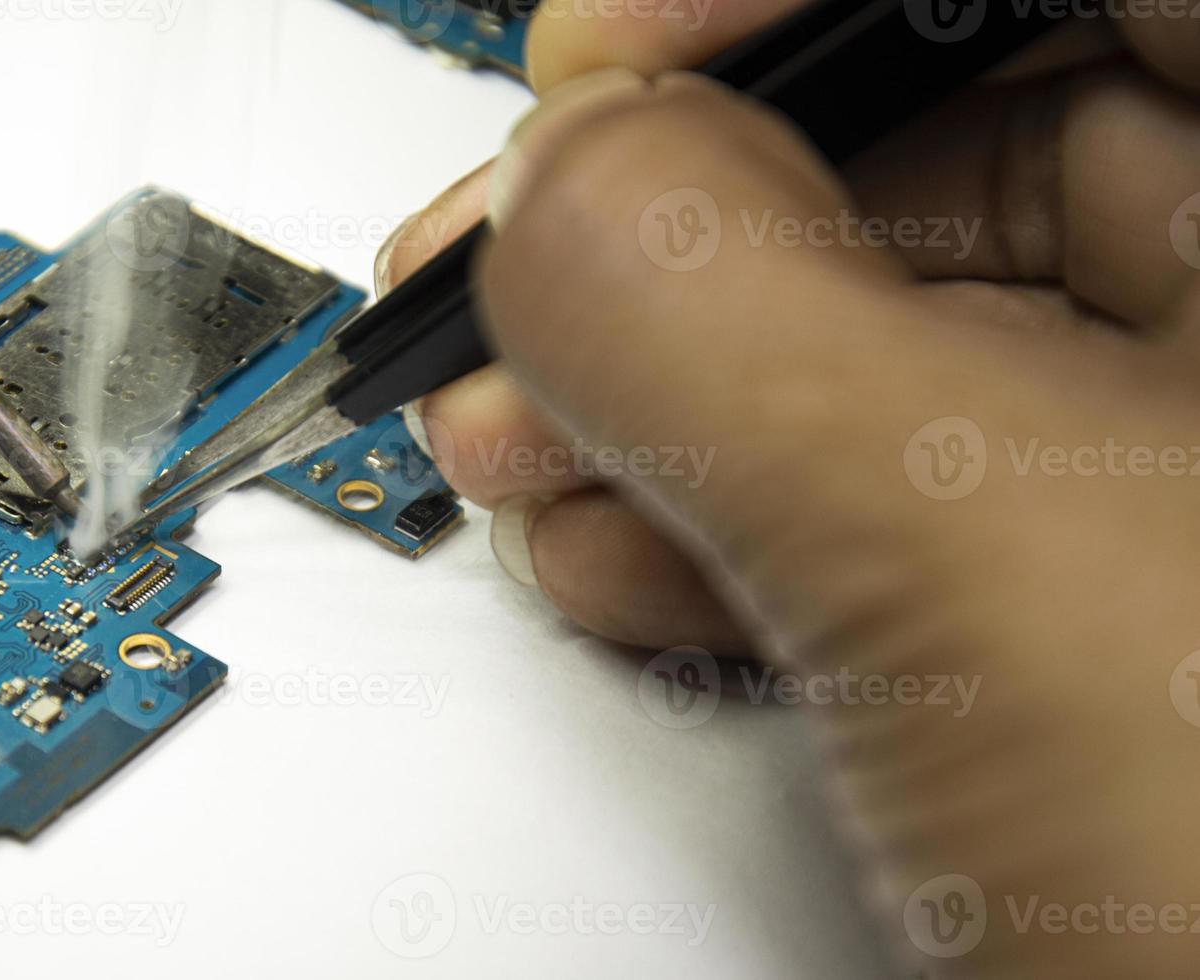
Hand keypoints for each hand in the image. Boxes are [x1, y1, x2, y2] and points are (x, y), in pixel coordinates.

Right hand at [381, 2, 1199, 973]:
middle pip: (974, 116)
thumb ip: (711, 313)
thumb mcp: (976, 562)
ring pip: (917, 319)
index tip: (605, 53)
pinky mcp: (1143, 593)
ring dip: (674, 376)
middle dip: (689, 207)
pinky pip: (918, 480)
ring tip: (522, 436)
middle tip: (516, 260)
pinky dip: (743, 500)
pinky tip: (622, 543)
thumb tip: (564, 190)